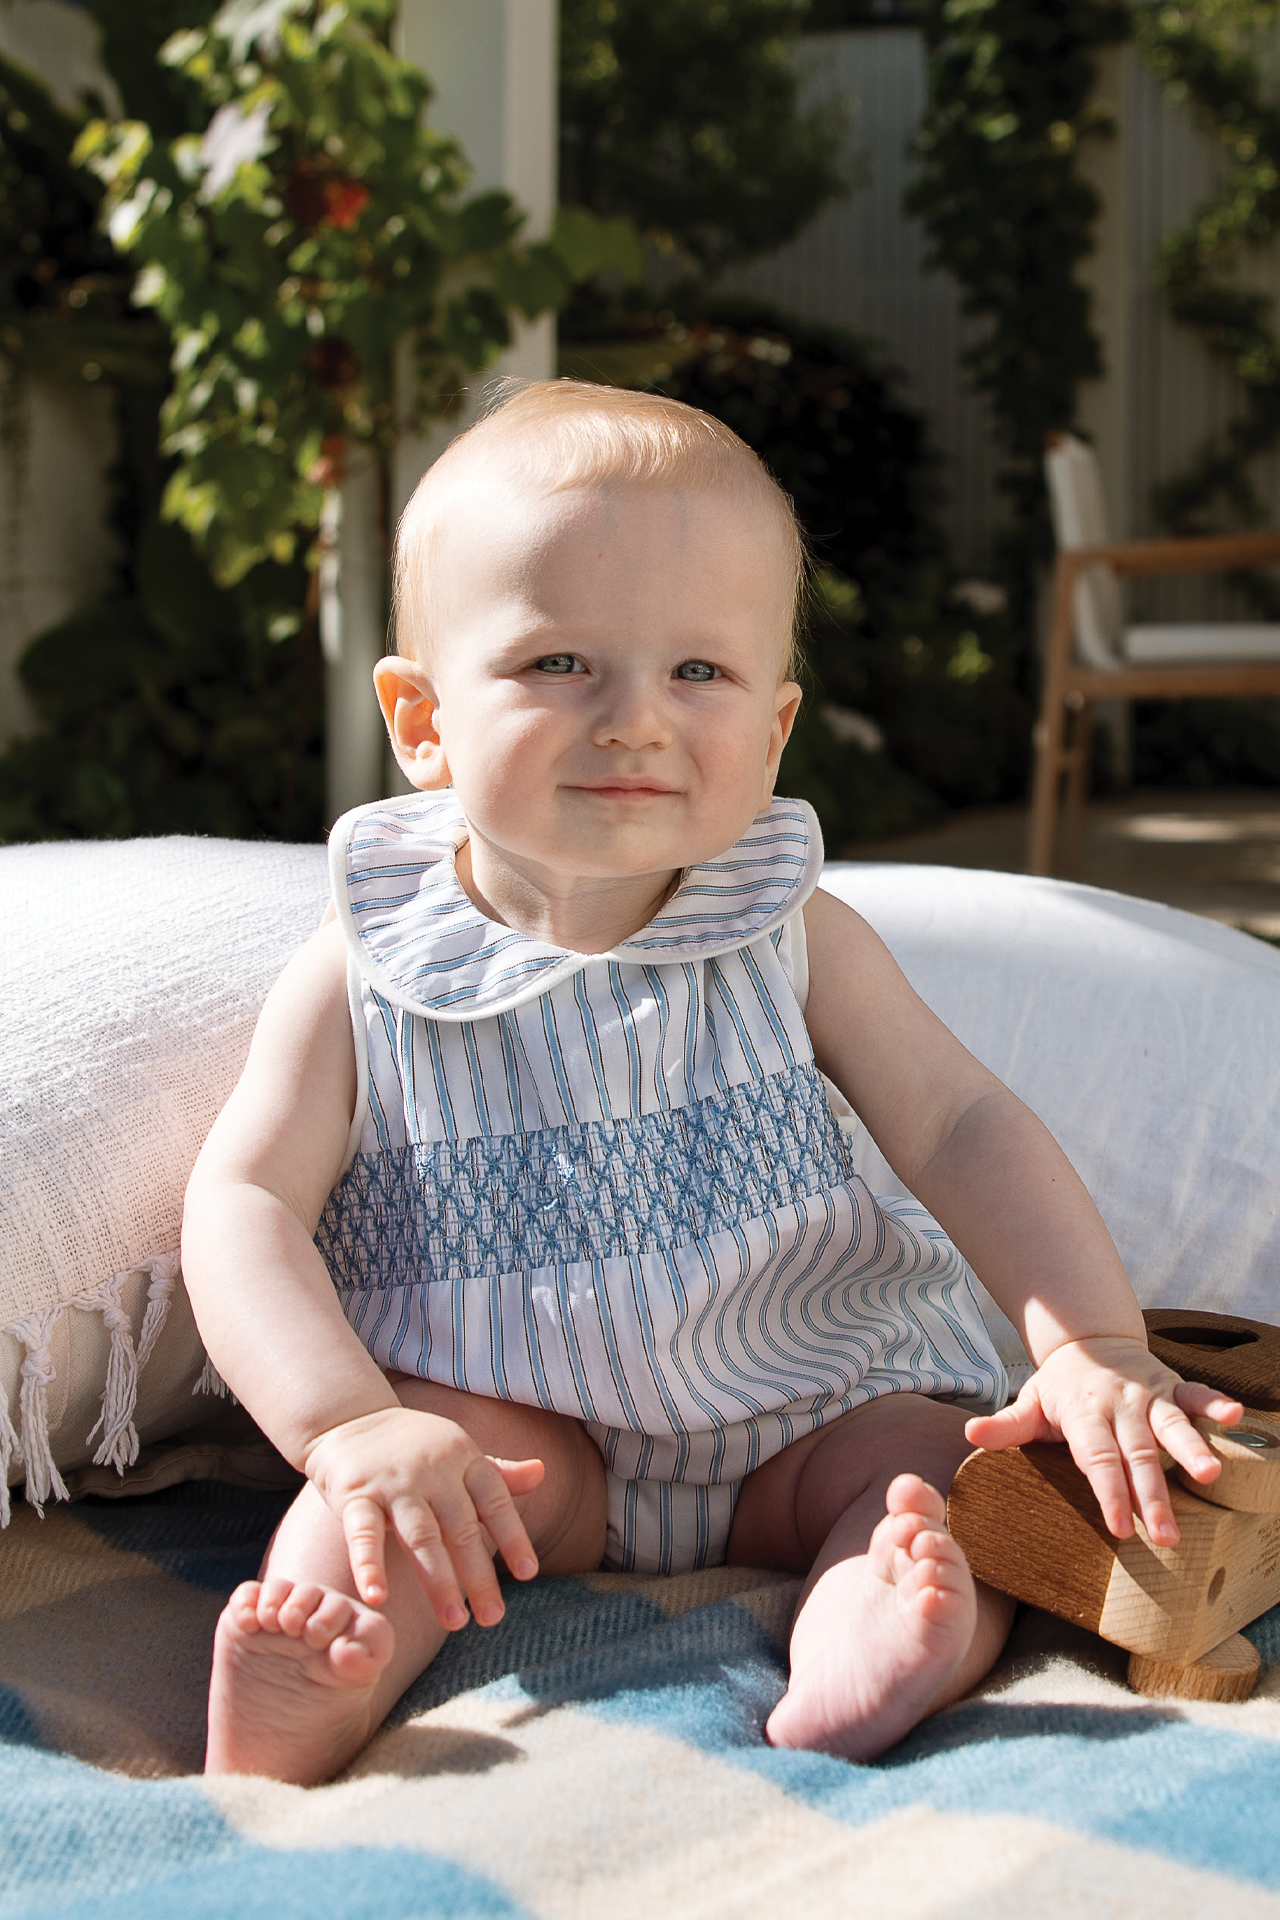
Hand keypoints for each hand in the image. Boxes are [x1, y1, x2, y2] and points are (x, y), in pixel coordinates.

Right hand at [305, 1406, 543, 1628]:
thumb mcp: (458, 1452)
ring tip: (455, 1621)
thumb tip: (543, 1473)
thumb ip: (498, 1472)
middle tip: (493, 1618)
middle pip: (461, 1528)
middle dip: (478, 1575)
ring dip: (438, 1581)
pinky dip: (369, 1565)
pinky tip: (377, 1597)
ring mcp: (394, 1483)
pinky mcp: (355, 1493)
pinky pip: (362, 1532)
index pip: (495, 1502)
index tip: (528, 1573)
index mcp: (463, 1459)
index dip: (513, 1536)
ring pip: (420, 1536)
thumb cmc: (413, 1447)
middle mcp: (433, 1470)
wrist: (348, 1419)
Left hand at [964, 1335, 1242, 1544]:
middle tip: (1167, 1536)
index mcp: (1083, 1414)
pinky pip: (1196, 1393)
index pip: (1097, 1459)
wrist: (1089, 1337)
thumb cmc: (1060, 1386)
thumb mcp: (1029, 1401)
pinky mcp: (1172, 1384)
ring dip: (1191, 1449)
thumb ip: (1006, 1424)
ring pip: (1172, 1425)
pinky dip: (1215, 1404)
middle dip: (1153, 1495)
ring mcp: (1149, 1394)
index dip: (1109, 1492)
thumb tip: (969, 1434)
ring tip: (1210, 1474)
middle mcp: (1119, 1404)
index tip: (1121, 1528)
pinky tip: (1235, 1416)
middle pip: (1138, 1454)